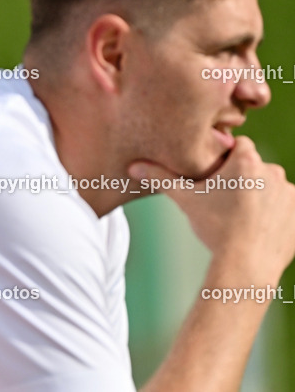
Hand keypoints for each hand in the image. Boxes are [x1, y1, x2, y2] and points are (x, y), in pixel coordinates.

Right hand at [129, 137, 294, 284]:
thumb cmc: (215, 228)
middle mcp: (273, 172)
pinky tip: (258, 229)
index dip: (226, 159)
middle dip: (243, 179)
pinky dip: (275, 215)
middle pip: (255, 167)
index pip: (238, 146)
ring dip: (261, 196)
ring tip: (241, 217)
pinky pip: (286, 208)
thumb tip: (132, 166)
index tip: (217, 176)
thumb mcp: (185, 199)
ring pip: (271, 187)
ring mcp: (290, 194)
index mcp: (246, 161)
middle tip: (225, 200)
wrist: (246, 264)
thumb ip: (160, 178)